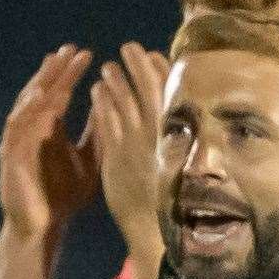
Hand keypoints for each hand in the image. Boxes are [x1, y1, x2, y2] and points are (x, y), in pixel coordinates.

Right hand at [0, 44, 97, 237]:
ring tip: (53, 65)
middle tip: (70, 49)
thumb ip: (97, 136)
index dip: (69, 74)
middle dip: (54, 71)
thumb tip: (114, 108)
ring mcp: (17, 142)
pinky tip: (39, 97)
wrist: (42, 228)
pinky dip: (26, 111)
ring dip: (39, 84)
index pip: (58, 94)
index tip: (87, 54)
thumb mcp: (89, 161)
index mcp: (47, 130)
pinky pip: (16, 128)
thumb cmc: (63, 197)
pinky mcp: (9, 156)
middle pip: (41, 92)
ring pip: (26, 105)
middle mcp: (30, 130)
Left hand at [90, 43, 170, 256]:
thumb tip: (179, 114)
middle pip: (148, 90)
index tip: (153, 54)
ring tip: (107, 67)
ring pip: (125, 103)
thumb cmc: (173, 200)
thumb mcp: (183, 166)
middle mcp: (160, 136)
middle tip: (128, 48)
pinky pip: (106, 122)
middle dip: (137, 66)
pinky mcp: (117, 157)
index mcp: (180, 136)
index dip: (161, 71)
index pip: (171, 94)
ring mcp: (137, 145)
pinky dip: (101, 103)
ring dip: (115, 81)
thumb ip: (179, 138)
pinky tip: (95, 91)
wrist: (156, 231)